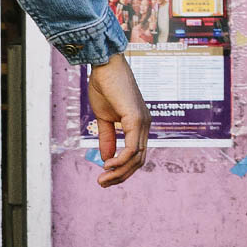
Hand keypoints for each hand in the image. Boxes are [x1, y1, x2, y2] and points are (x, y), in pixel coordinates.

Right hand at [87, 53, 150, 187]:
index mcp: (138, 124)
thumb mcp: (103, 116)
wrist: (104, 62)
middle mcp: (145, 125)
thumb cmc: (104, 84)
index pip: (136, 154)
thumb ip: (107, 137)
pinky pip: (132, 148)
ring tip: (103, 178)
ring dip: (120, 172)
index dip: (122, 169)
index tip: (104, 176)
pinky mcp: (135, 118)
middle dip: (121, 176)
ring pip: (137, 158)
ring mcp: (142, 122)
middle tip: (102, 183)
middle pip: (139, 161)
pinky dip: (121, 160)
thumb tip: (106, 158)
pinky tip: (108, 164)